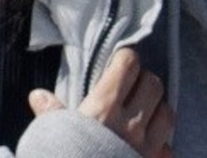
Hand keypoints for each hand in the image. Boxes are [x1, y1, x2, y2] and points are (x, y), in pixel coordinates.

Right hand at [30, 47, 174, 156]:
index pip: (128, 65)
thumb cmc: (67, 156)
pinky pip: (168, 146)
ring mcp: (146, 146)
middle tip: (132, 86)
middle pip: (153, 84)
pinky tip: (151, 143)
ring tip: (145, 110)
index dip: (125, 60)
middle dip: (144, 80)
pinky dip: (163, 142)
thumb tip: (38, 96)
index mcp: (104, 107)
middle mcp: (131, 123)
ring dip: (158, 107)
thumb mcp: (53, 136)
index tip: (119, 63)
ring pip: (167, 111)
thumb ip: (51, 114)